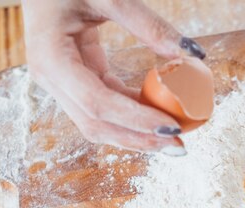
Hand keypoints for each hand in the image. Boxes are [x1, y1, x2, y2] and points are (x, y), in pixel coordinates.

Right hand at [21, 0, 206, 154]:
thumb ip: (149, 25)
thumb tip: (192, 55)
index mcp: (51, 58)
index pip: (97, 103)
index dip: (135, 121)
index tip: (171, 127)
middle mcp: (51, 78)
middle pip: (96, 124)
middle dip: (139, 139)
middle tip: (180, 145)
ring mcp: (61, 84)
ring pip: (99, 124)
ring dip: (137, 135)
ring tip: (173, 138)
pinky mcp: (76, 82)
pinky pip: (105, 108)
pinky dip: (133, 117)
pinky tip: (160, 117)